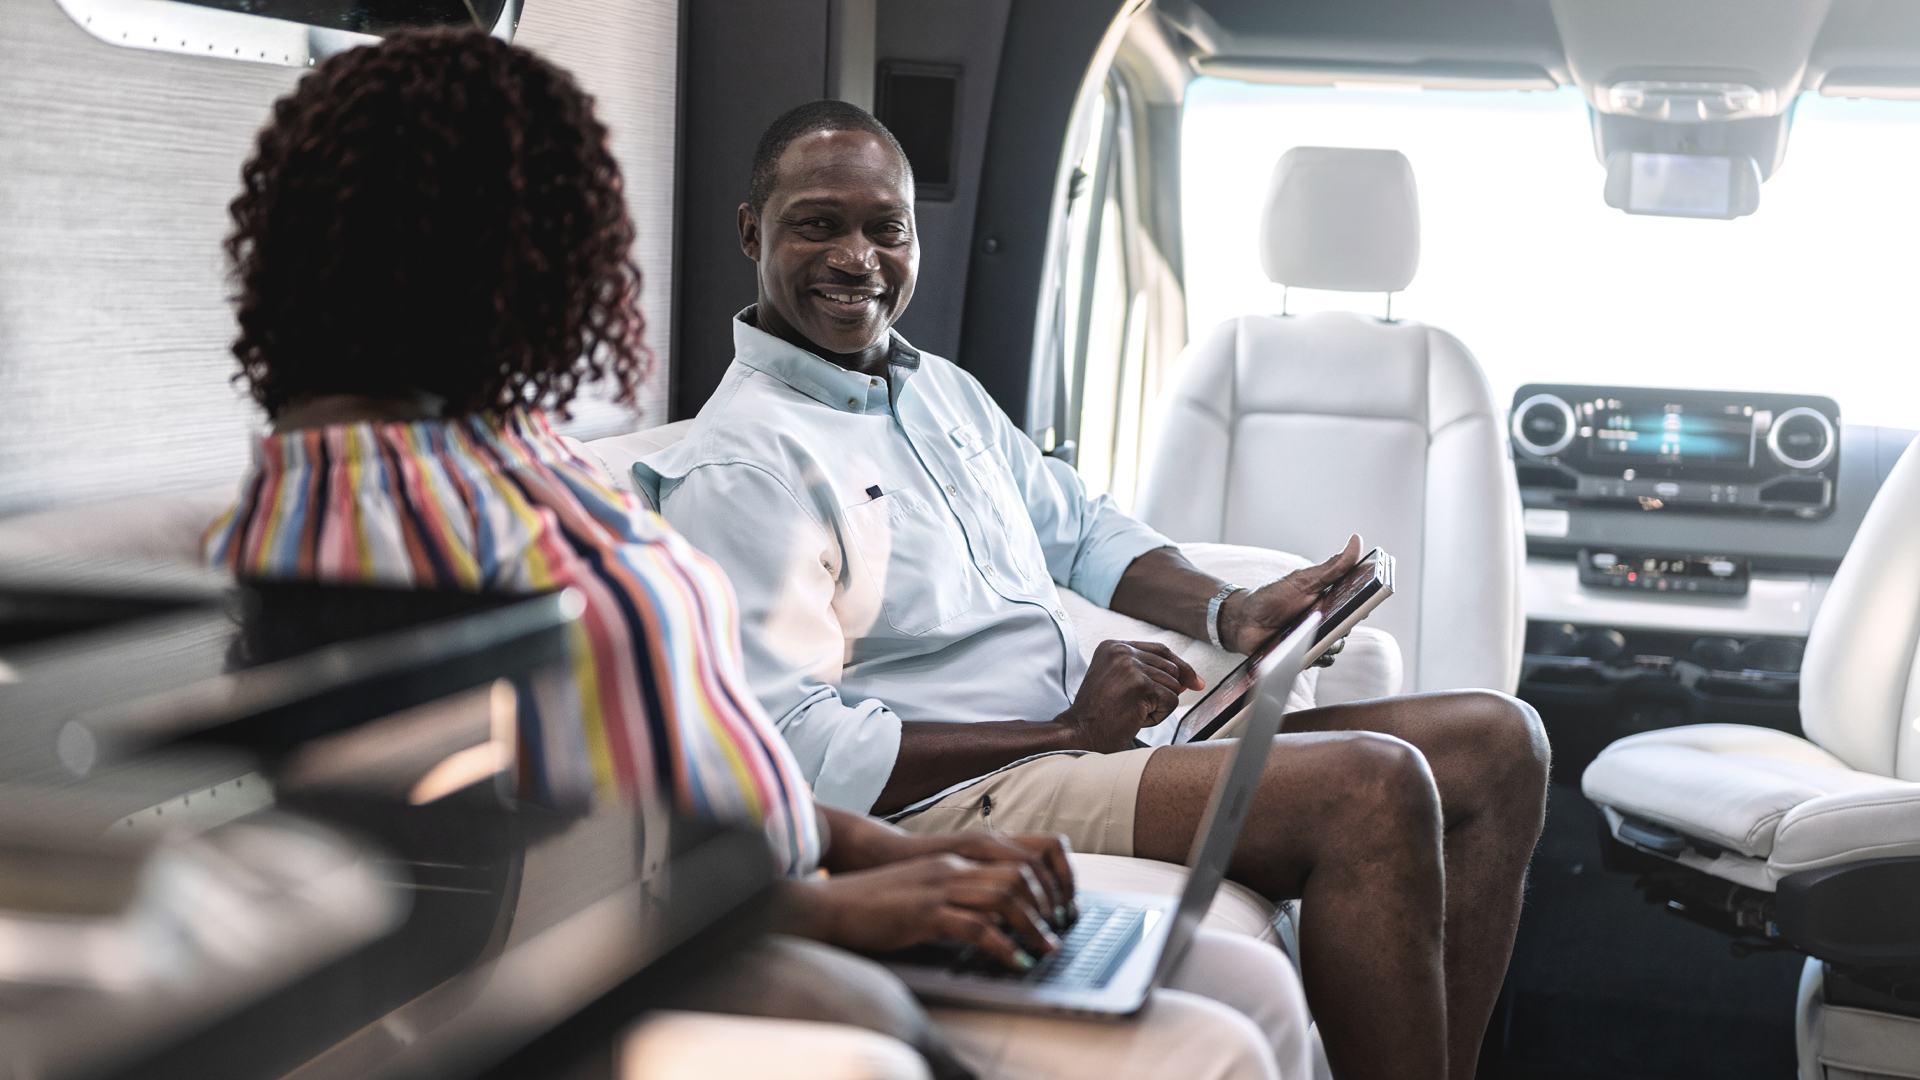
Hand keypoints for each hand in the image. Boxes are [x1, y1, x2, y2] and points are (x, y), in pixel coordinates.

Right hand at [790, 853, 1063, 971]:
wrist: (835, 904)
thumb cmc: (878, 902)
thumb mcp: (926, 888)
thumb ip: (960, 893)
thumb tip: (996, 918)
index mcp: (956, 858)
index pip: (1018, 856)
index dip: (1047, 881)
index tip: (1059, 907)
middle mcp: (953, 866)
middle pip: (1020, 873)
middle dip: (1048, 903)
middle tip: (1058, 930)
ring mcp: (939, 886)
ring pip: (1005, 896)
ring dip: (1033, 925)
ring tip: (1044, 947)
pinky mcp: (925, 912)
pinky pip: (976, 927)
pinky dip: (1002, 946)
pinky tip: (1013, 960)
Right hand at [1056, 640, 1202, 751]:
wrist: (1080, 733)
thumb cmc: (1099, 715)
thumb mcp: (1119, 682)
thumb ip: (1148, 672)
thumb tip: (1188, 679)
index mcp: (1113, 646)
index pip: (1160, 650)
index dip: (1180, 666)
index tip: (1195, 681)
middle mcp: (1121, 651)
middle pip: (1170, 667)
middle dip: (1165, 692)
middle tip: (1136, 708)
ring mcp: (1131, 666)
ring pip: (1173, 686)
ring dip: (1158, 706)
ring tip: (1131, 712)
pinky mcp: (1140, 684)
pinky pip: (1171, 701)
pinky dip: (1158, 716)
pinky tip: (1136, 718)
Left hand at [1218, 534, 1362, 654]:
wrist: (1244, 620)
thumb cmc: (1273, 596)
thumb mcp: (1304, 580)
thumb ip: (1332, 566)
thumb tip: (1356, 540)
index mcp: (1330, 600)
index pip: (1358, 603)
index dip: (1364, 604)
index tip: (1363, 604)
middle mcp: (1327, 620)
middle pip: (1348, 627)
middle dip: (1343, 625)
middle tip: (1329, 619)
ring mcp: (1316, 639)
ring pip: (1336, 646)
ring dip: (1328, 642)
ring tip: (1310, 634)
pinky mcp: (1306, 656)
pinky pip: (1321, 660)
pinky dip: (1316, 656)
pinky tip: (1303, 649)